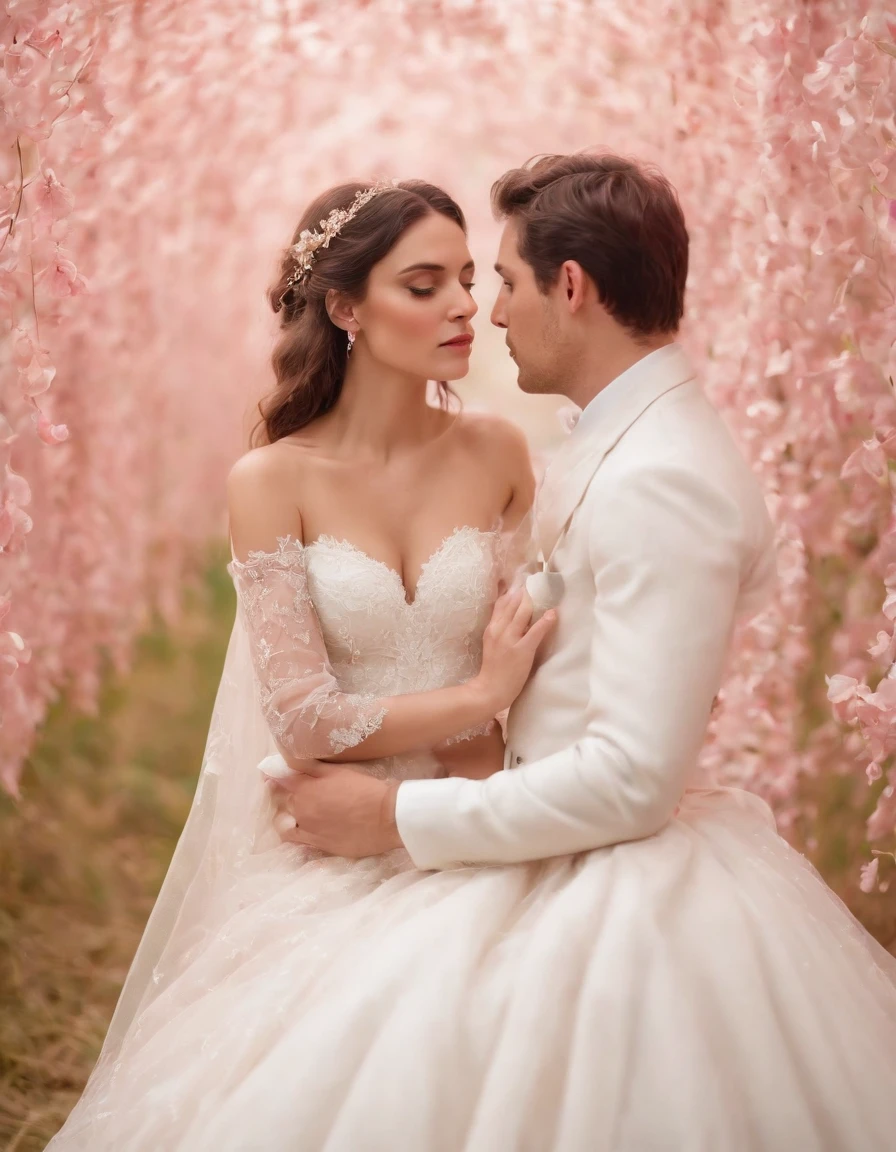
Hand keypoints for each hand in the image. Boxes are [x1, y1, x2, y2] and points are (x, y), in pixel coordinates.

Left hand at [266, 760, 401, 857]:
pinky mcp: (317, 843)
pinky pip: (294, 838)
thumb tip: (286, 761)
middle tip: (297, 792)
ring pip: (285, 821)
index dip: (274, 775)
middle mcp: (301, 808)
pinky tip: (299, 828)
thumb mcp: (337, 771)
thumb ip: (309, 767)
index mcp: (306, 787)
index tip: (270, 774)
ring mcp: (308, 828)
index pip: (281, 778)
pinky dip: (292, 832)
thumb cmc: (365, 788)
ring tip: (296, 813)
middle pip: (284, 800)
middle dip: (286, 795)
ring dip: (287, 815)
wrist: (385, 817)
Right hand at [472, 588, 555, 712]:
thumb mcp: (492, 644)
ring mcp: (510, 640)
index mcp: (492, 628)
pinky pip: (535, 632)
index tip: (524, 582)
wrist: (489, 690)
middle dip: (526, 591)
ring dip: (535, 601)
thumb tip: (516, 617)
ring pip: (522, 613)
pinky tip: (553, 614)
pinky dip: (545, 621)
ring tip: (547, 591)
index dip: (513, 592)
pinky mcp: (522, 650)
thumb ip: (501, 630)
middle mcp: (499, 630)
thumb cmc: (494, 669)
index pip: (501, 604)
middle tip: (539, 581)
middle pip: (513, 604)